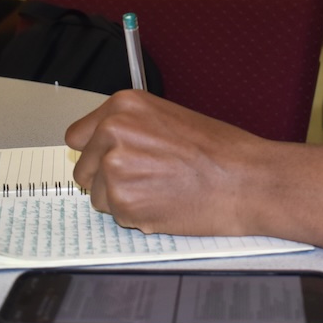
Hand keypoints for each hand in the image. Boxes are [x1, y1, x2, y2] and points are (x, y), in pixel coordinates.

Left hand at [65, 90, 267, 235]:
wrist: (245, 179)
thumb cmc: (220, 151)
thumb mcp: (169, 119)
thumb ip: (132, 129)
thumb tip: (105, 148)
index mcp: (123, 106)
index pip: (77, 136)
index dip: (95, 152)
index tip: (110, 159)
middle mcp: (112, 132)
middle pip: (84, 169)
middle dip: (108, 179)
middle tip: (146, 179)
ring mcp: (114, 167)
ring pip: (98, 196)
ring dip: (123, 200)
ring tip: (161, 190)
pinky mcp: (122, 201)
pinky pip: (116, 216)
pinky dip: (136, 216)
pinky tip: (165, 203)